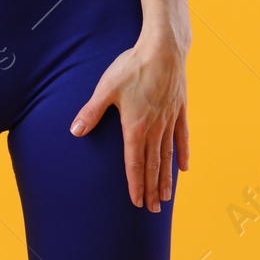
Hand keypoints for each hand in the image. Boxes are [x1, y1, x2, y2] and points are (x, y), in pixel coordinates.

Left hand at [68, 33, 188, 211]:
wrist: (163, 49)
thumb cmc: (132, 67)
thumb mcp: (106, 88)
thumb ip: (91, 112)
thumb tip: (75, 131)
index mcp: (135, 127)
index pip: (135, 163)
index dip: (135, 184)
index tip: (136, 202)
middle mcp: (154, 129)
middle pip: (153, 166)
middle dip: (152, 190)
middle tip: (153, 210)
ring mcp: (169, 120)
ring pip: (167, 156)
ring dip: (166, 179)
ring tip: (166, 198)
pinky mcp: (179, 110)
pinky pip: (182, 137)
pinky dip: (182, 154)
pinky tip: (183, 168)